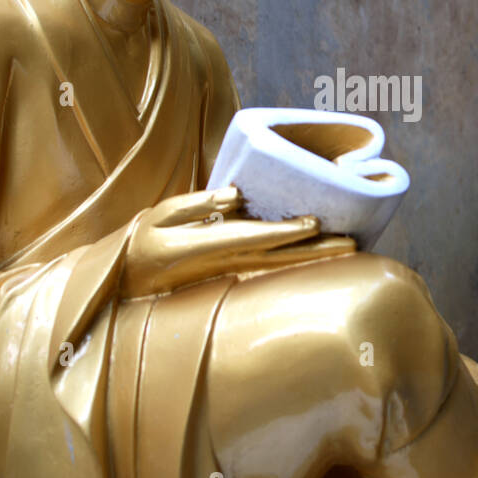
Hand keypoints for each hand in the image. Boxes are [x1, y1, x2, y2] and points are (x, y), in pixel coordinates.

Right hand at [122, 186, 354, 296]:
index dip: (284, 232)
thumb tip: (235, 195)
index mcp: (203, 247)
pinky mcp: (231, 275)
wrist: (125, 283)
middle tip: (352, 243)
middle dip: (315, 252)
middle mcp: (222, 264)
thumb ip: (197, 205)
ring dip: (313, 260)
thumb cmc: (140, 243)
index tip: (313, 223)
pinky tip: (320, 255)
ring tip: (348, 250)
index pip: (251, 238)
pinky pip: (271, 268)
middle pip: (277, 258)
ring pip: (279, 267)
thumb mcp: (159, 217)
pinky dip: (298, 262)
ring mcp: (228, 274)